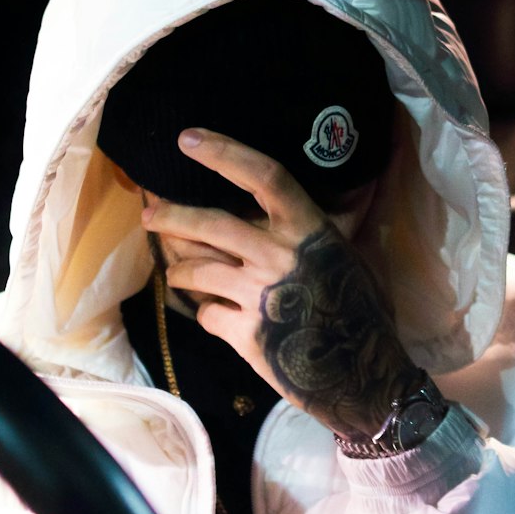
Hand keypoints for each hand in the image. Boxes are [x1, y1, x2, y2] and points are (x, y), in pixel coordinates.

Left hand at [142, 128, 420, 438]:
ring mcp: (259, 295)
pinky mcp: (245, 335)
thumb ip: (314, 230)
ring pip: (196, 271)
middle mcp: (279, 255)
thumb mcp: (346, 256)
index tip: (189, 138)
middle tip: (150, 215)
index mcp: (308, 229)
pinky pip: (206, 314)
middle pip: (209, 224)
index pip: (262, 176)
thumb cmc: (360, 311)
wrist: (364, 375)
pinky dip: (205, 312)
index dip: (223, 152)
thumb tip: (304, 197)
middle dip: (171, 217)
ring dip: (178, 269)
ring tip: (175, 269)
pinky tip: (212, 313)